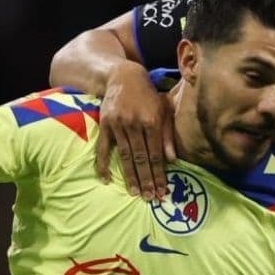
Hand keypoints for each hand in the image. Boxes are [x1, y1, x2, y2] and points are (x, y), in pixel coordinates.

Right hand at [95, 60, 175, 198]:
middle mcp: (135, 123)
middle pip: (141, 158)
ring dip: (129, 176)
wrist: (124, 76)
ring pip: (124, 155)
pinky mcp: (105, 124)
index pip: (156, 154)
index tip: (162, 191)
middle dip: (146, 180)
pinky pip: (102, 148)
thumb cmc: (149, 96)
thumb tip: (172, 160)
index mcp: (152, 121)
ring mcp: (118, 124)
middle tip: (149, 198)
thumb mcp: (164, 110)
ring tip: (134, 193)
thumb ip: (168, 135)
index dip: (159, 174)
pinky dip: (103, 164)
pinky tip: (106, 179)